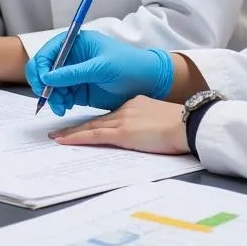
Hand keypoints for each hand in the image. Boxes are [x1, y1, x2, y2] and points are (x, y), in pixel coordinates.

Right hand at [25, 30, 172, 116]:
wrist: (148, 81)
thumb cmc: (129, 64)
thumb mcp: (100, 67)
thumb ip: (73, 73)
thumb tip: (47, 77)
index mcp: (77, 42)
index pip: (49, 51)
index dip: (41, 65)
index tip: (41, 81)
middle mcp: (73, 57)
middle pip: (46, 69)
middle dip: (44, 84)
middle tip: (48, 97)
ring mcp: (75, 74)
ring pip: (52, 86)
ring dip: (52, 96)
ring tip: (61, 106)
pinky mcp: (79, 90)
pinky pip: (61, 96)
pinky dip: (59, 102)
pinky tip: (65, 107)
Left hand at [51, 97, 187, 154]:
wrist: (189, 123)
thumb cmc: (182, 125)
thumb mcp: (160, 119)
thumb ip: (146, 123)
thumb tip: (140, 133)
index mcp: (136, 104)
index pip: (109, 115)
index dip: (92, 122)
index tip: (81, 126)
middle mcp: (126, 108)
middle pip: (96, 120)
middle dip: (76, 126)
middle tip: (58, 130)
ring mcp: (123, 119)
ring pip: (91, 126)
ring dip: (72, 132)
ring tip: (56, 137)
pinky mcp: (123, 132)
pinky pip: (95, 135)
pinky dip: (77, 137)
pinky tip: (64, 141)